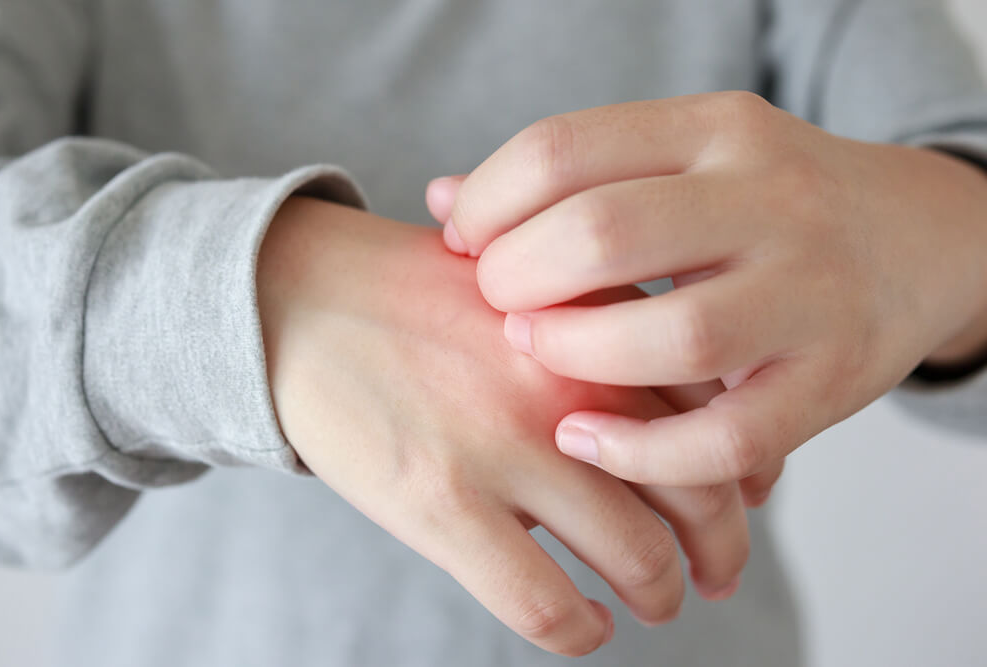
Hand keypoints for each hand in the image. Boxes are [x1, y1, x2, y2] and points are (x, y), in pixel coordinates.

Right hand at [256, 198, 753, 655]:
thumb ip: (594, 332)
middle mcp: (569, 383)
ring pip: (638, 558)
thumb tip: (659, 412)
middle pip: (697, 490)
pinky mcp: (443, 505)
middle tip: (718, 572)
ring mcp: (507, 447)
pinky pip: (545, 604)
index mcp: (594, 322)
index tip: (740, 500)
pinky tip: (583, 626)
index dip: (742, 470)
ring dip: (661, 594)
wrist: (297, 299)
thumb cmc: (412, 295)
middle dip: (723, 547)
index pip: (712, 412)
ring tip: (657, 601)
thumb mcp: (522, 283)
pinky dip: (580, 631)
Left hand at [427, 91, 986, 486]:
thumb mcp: (685, 160)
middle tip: (499, 303)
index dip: (488, 203)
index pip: (563, 150)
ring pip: (674, 335)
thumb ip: (572, 180)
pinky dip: (641, 451)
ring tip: (534, 355)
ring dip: (576, 356)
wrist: (920, 238)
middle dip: (517, 278)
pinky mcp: (835, 379)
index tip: (465, 243)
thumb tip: (444, 202)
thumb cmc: (767, 206)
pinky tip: (585, 438)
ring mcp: (811, 290)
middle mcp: (771, 197)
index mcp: (715, 129)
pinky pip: (727, 437)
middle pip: (605, 234)